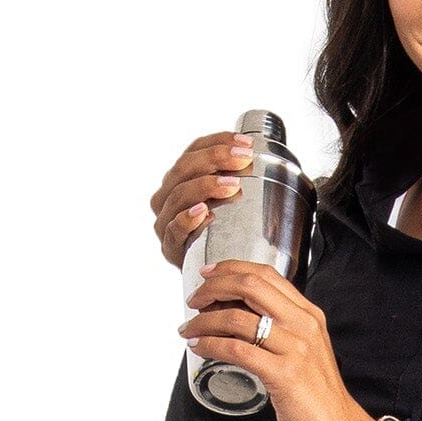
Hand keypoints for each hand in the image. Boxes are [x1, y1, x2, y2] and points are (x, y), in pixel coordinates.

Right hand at [149, 130, 255, 268]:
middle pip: (184, 168)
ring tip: (232, 186)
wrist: (219, 279)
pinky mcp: (170, 248)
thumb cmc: (229, 236)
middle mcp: (168, 197)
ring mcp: (166, 222)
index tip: (246, 144)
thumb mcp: (231, 200)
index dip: (218, 141)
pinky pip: (174, 230)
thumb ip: (235, 175)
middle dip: (215, 159)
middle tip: (242, 159)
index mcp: (180, 179)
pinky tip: (204, 213)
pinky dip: (187, 219)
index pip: (194, 151)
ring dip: (205, 186)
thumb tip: (255, 150)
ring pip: (179, 195)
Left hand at [180, 261, 372, 420]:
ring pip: (237, 318)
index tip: (208, 275)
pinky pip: (237, 349)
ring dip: (203, 321)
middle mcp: (303, 325)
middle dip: (213, 288)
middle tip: (193, 301)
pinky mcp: (284, 374)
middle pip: (249, 286)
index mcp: (308, 315)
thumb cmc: (318, 398)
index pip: (266, 275)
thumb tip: (239, 318)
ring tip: (188, 330)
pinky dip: (211, 345)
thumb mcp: (304, 352)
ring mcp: (295, 349)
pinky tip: (199, 348)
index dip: (231, 269)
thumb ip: (281, 332)